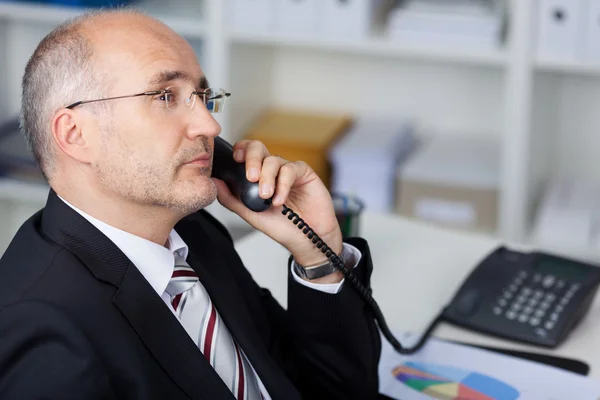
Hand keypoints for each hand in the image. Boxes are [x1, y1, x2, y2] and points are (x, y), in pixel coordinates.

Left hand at [211, 139, 342, 268]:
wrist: (307, 240)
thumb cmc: (282, 227)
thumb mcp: (250, 214)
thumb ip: (231, 199)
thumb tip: (213, 181)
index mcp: (258, 175)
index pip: (246, 153)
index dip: (240, 150)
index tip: (236, 159)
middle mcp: (273, 169)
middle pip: (258, 148)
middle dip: (251, 159)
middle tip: (250, 177)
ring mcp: (288, 170)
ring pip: (273, 160)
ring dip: (267, 178)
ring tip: (266, 197)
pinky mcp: (305, 173)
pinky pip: (291, 169)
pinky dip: (283, 184)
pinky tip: (280, 200)